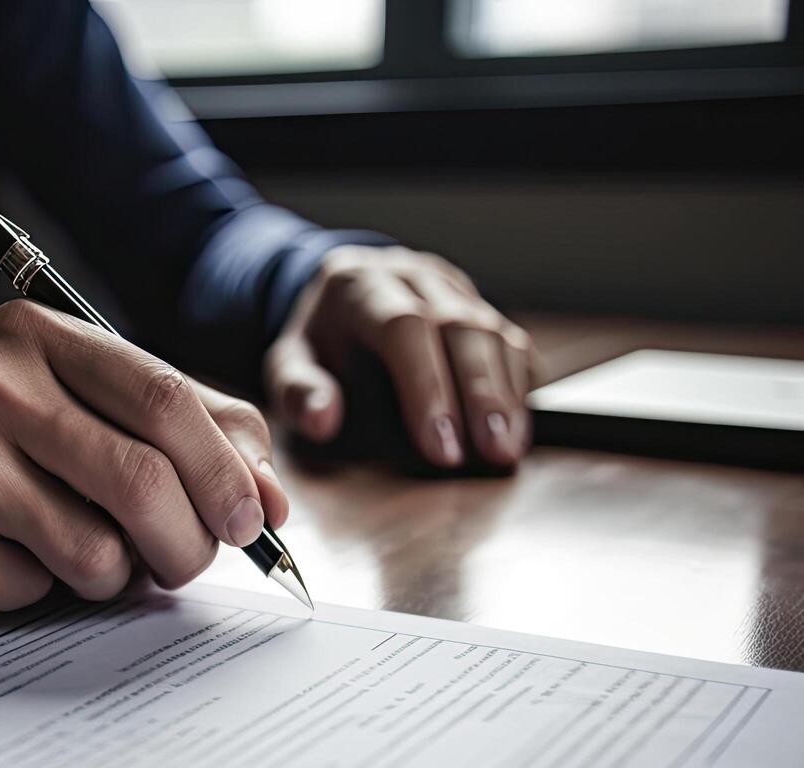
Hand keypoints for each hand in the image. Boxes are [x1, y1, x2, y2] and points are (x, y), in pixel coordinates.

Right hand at [0, 300, 287, 609]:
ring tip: (73, 551)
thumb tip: (269, 493)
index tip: (256, 519)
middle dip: (189, 542)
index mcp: (36, 334)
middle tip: (186, 563)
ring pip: (97, 549)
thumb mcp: (66, 399)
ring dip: (111, 574)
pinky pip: (35, 589)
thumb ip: (173, 427)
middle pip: (142, 478)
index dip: (226, 468)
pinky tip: (1, 556)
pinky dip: (41, 591)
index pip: (165, 397)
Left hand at [265, 245, 534, 467]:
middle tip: (491, 451)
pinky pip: (510, 338)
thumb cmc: (317, 338)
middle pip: (461, 327)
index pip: (404, 328)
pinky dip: (518, 380)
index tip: (439, 447)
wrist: (338, 291)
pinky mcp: (480, 304)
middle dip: (479, 394)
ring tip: (507, 449)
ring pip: (493, 330)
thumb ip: (298, 391)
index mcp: (362, 286)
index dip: (427, 387)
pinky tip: (519, 422)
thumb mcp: (287, 361)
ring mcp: (452, 287)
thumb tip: (322, 419)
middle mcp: (414, 277)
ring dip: (505, 393)